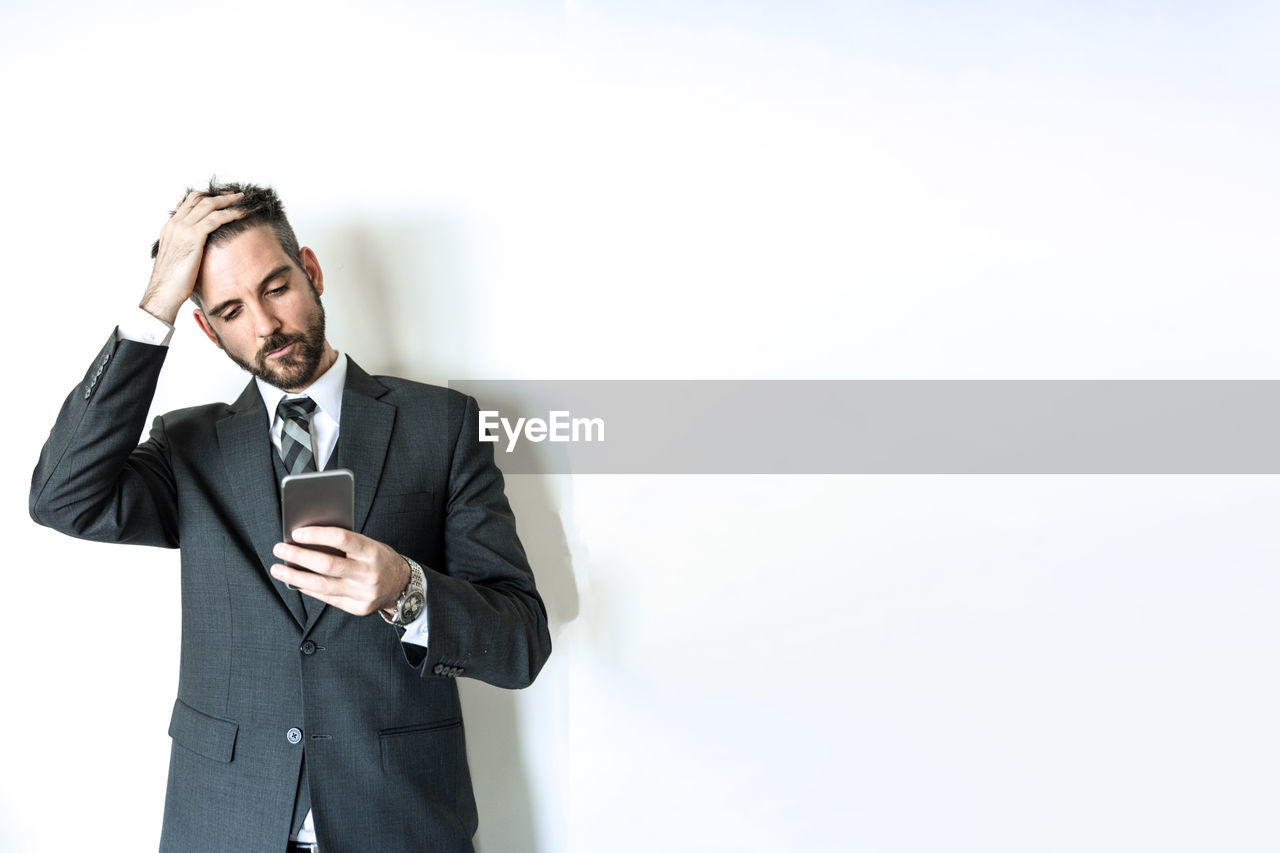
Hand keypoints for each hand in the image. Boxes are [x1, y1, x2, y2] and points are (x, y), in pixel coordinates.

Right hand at [140, 191, 246, 323]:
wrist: (163, 292)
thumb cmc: (172, 282)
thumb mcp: (179, 259)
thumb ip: (187, 248)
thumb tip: (201, 249)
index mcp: (170, 228)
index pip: (188, 203)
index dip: (205, 197)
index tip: (221, 198)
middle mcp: (175, 224)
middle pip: (198, 199)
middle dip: (219, 195)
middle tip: (235, 195)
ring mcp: (182, 228)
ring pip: (208, 204)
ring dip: (228, 200)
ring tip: (242, 200)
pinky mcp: (193, 236)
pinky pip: (215, 218)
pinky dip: (230, 213)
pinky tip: (242, 214)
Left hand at [270, 527, 410, 616]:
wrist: (402, 586)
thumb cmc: (380, 560)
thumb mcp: (370, 545)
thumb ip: (345, 544)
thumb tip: (309, 540)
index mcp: (373, 552)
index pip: (342, 539)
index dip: (317, 535)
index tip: (296, 533)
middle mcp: (368, 574)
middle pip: (327, 565)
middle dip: (299, 556)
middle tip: (279, 549)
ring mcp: (363, 594)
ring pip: (322, 586)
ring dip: (295, 576)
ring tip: (278, 569)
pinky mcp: (358, 608)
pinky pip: (327, 599)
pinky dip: (308, 589)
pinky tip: (296, 582)